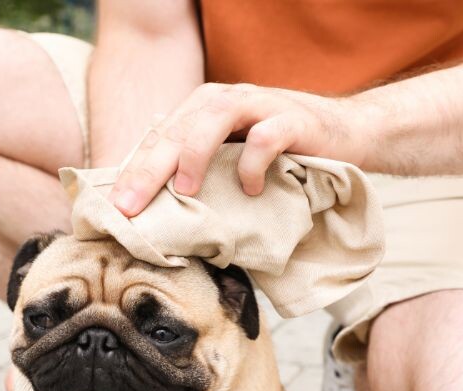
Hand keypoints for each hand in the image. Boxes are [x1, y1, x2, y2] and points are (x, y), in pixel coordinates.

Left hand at [108, 83, 366, 216]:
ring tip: (185, 191)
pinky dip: (252, 163)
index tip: (114, 210)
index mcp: (203, 110)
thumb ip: (200, 174)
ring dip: (194, 155)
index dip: (133, 172)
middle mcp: (226, 101)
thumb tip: (158, 217)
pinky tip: (249, 189)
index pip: (159, 139)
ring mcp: (260, 105)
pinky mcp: (293, 119)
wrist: (348, 134)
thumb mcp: (233, 161)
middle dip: (148, 169)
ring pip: (213, 119)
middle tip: (129, 206)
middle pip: (176, 130)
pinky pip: (265, 136)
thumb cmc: (283, 154)